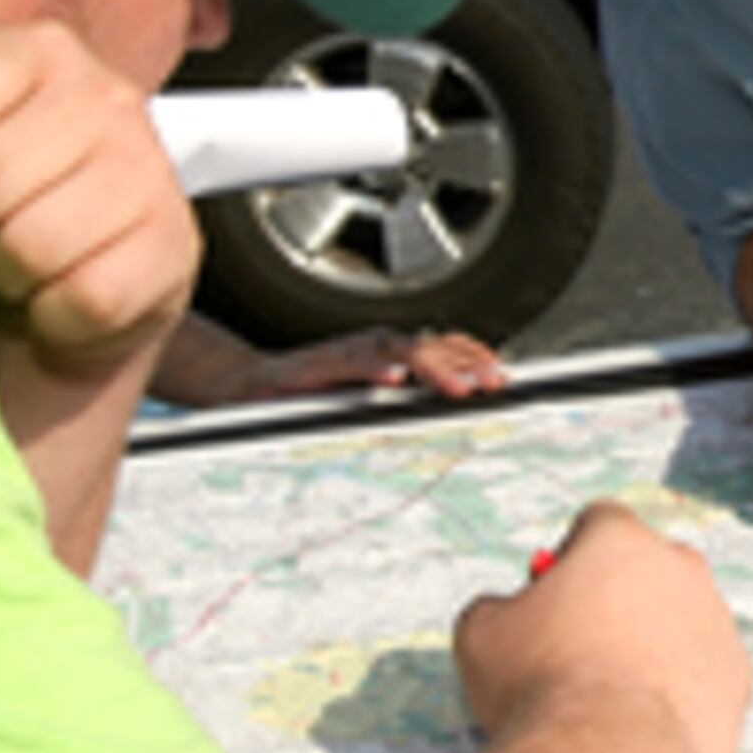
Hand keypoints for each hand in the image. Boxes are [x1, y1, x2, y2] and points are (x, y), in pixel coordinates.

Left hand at [0, 22, 199, 380]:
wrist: (62, 296)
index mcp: (37, 50)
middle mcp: (107, 94)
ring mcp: (150, 171)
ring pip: (32, 244)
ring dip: (7, 276)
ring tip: (16, 265)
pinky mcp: (176, 249)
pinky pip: (84, 297)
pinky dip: (55, 317)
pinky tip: (59, 296)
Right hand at [154, 321, 510, 407]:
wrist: (248, 386)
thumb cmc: (309, 394)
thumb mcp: (365, 399)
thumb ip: (403, 400)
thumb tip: (450, 404)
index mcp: (389, 355)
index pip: (442, 348)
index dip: (474, 356)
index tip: (503, 374)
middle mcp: (372, 347)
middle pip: (428, 347)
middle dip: (466, 364)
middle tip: (493, 383)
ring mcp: (345, 353)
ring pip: (396, 350)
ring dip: (431, 367)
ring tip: (457, 386)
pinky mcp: (315, 366)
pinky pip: (347, 364)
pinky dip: (371, 369)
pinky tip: (391, 382)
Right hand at [457, 502, 750, 752]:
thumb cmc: (537, 686)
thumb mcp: (480, 633)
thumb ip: (497, 605)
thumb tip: (507, 610)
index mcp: (621, 540)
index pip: (597, 523)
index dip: (570, 556)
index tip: (552, 596)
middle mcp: (681, 568)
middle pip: (647, 569)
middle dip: (618, 597)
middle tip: (580, 646)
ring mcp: (718, 622)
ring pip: (681, 622)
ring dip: (652, 645)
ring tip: (610, 696)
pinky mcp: (738, 678)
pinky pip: (704, 674)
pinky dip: (679, 691)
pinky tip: (643, 723)